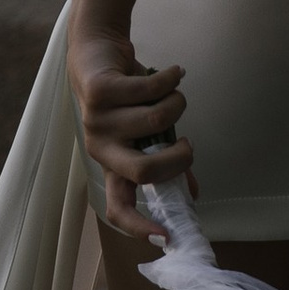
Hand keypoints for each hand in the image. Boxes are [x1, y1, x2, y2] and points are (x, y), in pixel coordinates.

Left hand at [67, 23, 193, 244]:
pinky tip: (175, 73)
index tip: (165, 237)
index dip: (138, 226)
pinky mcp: (100, 91)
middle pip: (145, 170)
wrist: (96, 52)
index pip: (117, 207)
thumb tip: (193, 193)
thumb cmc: (128, 100)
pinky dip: (172, 79)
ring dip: (177, 103)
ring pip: (157, 120)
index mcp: (111, 165)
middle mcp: (100, 148)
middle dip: (179, 157)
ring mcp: (97, 120)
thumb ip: (166, 161)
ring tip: (173, 93)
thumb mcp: (145, 135)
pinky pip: (152, 89)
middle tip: (188, 144)